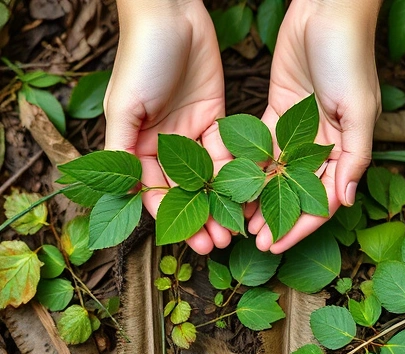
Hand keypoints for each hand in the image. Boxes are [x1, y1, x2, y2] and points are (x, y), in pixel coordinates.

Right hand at [104, 0, 231, 253]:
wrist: (171, 15)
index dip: (172, 217)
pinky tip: (246, 194)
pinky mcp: (215, 117)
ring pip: (207, 176)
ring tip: (233, 229)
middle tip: (217, 244)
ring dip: (219, 202)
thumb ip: (122, 149)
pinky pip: (226, 151)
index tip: (190, 241)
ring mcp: (192, 131)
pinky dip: (234, 173)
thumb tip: (122, 190)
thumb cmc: (141, 58)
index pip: (155, 190)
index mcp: (139, 145)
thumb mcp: (124, 107)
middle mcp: (166, 143)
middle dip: (200, 217)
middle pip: (184, 189)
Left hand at [248, 0, 381, 252]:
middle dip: (276, 216)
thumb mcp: (359, 108)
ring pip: (277, 174)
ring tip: (240, 218)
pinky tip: (234, 183)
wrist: (325, 12)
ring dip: (260, 197)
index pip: (322, 199)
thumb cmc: (348, 57)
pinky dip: (251, 167)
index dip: (301, 225)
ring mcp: (299, 130)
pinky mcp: (278, 113)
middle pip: (297, 191)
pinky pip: (263, 147)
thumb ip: (355, 156)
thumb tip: (347, 201)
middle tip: (253, 238)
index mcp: (345, 148)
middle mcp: (322, 144)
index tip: (276, 245)